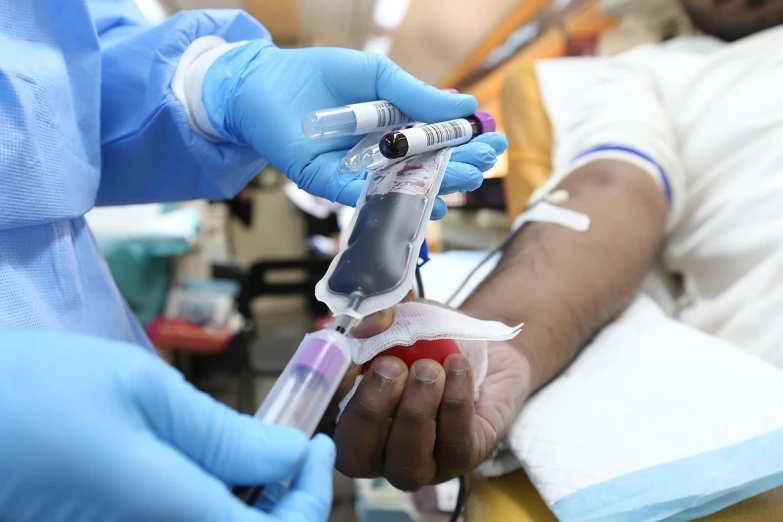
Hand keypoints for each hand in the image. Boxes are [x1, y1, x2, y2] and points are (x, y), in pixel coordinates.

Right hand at [0, 331, 334, 521]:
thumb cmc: (34, 391)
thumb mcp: (139, 391)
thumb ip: (221, 432)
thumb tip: (290, 454)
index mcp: (166, 513)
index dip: (311, 498)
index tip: (316, 446)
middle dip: (284, 499)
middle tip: (290, 441)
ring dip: (248, 499)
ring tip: (252, 444)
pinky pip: (176, 521)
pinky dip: (207, 498)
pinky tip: (203, 460)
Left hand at [202, 41, 507, 217]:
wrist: (264, 82)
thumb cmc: (320, 74)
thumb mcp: (378, 76)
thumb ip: (418, 96)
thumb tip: (467, 106)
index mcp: (394, 127)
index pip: (439, 140)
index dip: (467, 142)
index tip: (495, 141)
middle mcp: (380, 154)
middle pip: (426, 167)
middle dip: (460, 166)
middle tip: (485, 165)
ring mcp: (358, 172)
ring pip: (402, 186)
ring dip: (437, 187)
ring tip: (465, 182)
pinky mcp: (332, 185)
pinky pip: (366, 197)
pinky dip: (395, 201)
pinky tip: (426, 203)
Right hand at [322, 299, 531, 490]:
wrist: (481, 348)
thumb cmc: (429, 339)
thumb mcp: (402, 315)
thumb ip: (380, 314)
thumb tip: (364, 327)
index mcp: (347, 417)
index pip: (320, 425)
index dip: (325, 399)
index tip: (347, 363)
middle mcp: (377, 450)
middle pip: (355, 456)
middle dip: (371, 410)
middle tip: (391, 366)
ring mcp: (419, 463)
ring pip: (405, 463)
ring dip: (416, 409)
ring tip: (430, 369)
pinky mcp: (460, 461)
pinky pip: (453, 444)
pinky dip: (455, 401)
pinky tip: (458, 367)